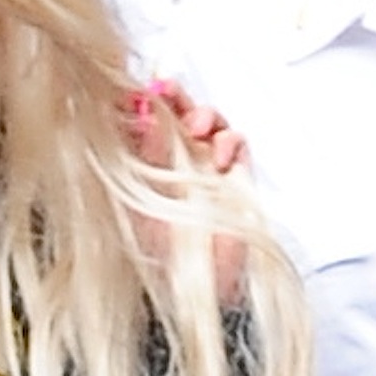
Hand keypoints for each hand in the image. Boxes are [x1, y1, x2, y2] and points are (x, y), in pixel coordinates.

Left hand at [125, 81, 252, 298]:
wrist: (192, 286)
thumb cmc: (156, 254)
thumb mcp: (138, 198)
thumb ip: (143, 155)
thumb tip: (145, 116)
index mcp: (143, 163)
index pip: (144, 119)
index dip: (144, 100)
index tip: (139, 89)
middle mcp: (174, 161)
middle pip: (179, 114)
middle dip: (176, 99)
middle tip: (170, 94)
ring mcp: (204, 168)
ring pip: (209, 124)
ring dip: (205, 115)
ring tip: (197, 126)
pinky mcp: (234, 179)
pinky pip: (237, 146)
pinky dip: (232, 141)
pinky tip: (220, 154)